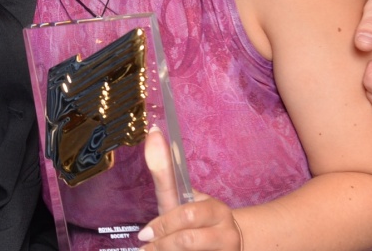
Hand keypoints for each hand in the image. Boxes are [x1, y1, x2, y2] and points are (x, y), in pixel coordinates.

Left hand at [139, 129, 242, 249]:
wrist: (222, 247)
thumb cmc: (193, 222)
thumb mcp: (179, 199)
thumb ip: (165, 171)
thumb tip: (153, 132)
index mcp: (216, 210)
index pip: (187, 214)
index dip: (163, 225)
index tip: (144, 233)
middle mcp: (227, 233)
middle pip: (187, 239)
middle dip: (162, 243)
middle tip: (147, 245)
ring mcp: (227, 250)